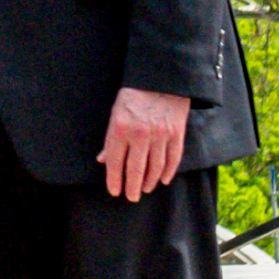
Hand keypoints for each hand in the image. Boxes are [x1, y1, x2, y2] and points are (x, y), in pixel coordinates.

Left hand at [97, 87, 189, 201]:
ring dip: (149, 181)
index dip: (114, 179)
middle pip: (135, 169)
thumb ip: (110, 139)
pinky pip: (173, 159)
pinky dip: (168, 172)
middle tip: (131, 197)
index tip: (114, 191)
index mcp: (120, 129)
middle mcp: (140, 134)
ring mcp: (160, 135)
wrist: (161, 81)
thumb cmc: (133, 98)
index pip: (115, 161)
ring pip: (155, 167)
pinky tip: (163, 180)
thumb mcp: (115, 114)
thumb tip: (102, 160)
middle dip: (132, 186)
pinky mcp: (176, 134)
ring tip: (144, 189)